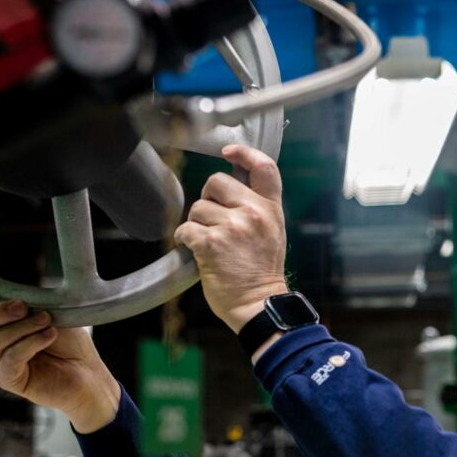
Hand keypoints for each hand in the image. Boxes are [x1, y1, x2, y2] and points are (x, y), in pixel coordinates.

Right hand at [0, 287, 120, 432]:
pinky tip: (48, 336)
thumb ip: (16, 297)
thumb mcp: (46, 310)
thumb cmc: (69, 342)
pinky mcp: (9, 380)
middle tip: (24, 306)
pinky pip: (9, 358)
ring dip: (23, 327)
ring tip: (48, 324)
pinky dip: (29, 344)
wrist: (90, 373)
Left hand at [174, 145, 288, 331]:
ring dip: (196, 224)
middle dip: (208, 198)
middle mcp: (253, 213)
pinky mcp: (211, 243)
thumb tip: (231, 188)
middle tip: (212, 218)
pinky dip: (184, 239)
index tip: (229, 152)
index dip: (244, 153)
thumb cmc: (261, 272)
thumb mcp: (272, 233)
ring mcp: (233, 227)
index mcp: (271, 209)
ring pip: (198, 207)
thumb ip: (256, 208)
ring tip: (208, 242)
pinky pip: (185, 228)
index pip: (263, 167)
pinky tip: (193, 249)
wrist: (259, 304)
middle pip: (217, 181)